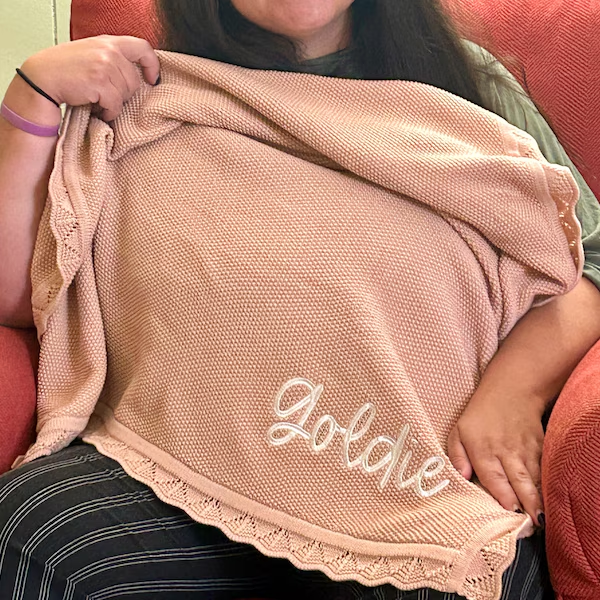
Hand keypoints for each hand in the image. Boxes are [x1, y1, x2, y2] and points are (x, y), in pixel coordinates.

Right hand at [20, 35, 159, 121]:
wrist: (43, 77)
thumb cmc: (67, 69)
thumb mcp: (92, 53)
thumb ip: (113, 57)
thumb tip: (139, 75)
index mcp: (109, 42)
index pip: (143, 48)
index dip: (152, 65)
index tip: (152, 79)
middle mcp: (110, 51)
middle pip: (135, 81)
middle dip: (123, 93)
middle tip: (104, 95)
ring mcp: (105, 66)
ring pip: (126, 95)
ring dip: (113, 103)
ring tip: (97, 100)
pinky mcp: (100, 83)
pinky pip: (115, 105)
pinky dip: (107, 112)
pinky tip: (95, 108)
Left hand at [447, 390, 544, 526]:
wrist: (511, 390)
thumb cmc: (480, 414)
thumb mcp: (459, 431)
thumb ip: (457, 456)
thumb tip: (462, 478)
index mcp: (483, 449)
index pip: (494, 477)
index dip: (504, 496)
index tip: (510, 513)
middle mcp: (506, 451)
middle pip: (518, 482)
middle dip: (526, 504)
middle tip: (530, 525)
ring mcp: (525, 449)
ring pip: (533, 478)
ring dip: (538, 499)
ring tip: (540, 520)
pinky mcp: (539, 446)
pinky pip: (543, 470)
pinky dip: (545, 485)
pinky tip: (545, 500)